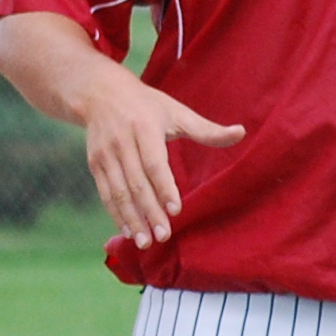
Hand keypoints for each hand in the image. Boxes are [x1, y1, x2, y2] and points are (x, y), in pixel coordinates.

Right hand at [78, 68, 246, 245]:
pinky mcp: (95, 163)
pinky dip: (116, 214)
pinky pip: (106, 193)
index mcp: (145, 127)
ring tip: (145, 242)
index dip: (164, 187)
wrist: (101, 93)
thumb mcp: (177, 112)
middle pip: (136, 182)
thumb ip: (207, 129)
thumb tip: (241, 132)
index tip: (176, 210)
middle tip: (163, 236)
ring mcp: (105, 154)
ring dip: (131, 219)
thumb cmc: (148, 105)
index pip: (154, 163)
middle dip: (149, 211)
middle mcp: (122, 141)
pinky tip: (128, 231)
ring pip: (119, 191)